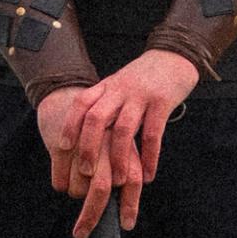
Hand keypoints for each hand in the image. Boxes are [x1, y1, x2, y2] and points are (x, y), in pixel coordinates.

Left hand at [36, 49, 201, 234]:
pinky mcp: (162, 102)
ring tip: (117, 181)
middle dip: (88, 147)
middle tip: (85, 173)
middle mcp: (121, 90)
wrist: (175, 56)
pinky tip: (147, 175)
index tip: (61, 148)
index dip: (69, 125)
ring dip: (119, 158)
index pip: (81, 104)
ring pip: (124, 129)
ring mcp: (141, 96)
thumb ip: (104, 104)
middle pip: (97, 118)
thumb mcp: (119, 85)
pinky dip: (149, 157)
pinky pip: (154, 134)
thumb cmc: (144, 77)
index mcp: (107, 86)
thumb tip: (86, 135)